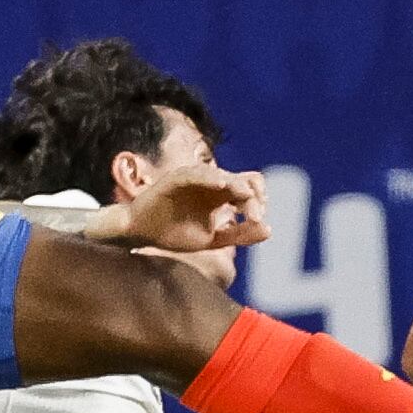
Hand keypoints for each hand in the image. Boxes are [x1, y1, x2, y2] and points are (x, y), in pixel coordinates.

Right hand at [99, 159, 269, 252]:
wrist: (142, 234)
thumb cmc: (174, 234)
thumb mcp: (213, 240)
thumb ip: (239, 235)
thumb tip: (269, 230)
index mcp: (220, 197)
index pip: (249, 191)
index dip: (258, 203)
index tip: (259, 221)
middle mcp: (210, 185)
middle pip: (243, 180)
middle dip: (252, 196)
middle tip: (255, 215)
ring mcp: (194, 180)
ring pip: (223, 174)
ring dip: (236, 186)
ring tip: (245, 198)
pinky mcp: (176, 178)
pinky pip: (196, 173)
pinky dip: (210, 176)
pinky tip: (223, 185)